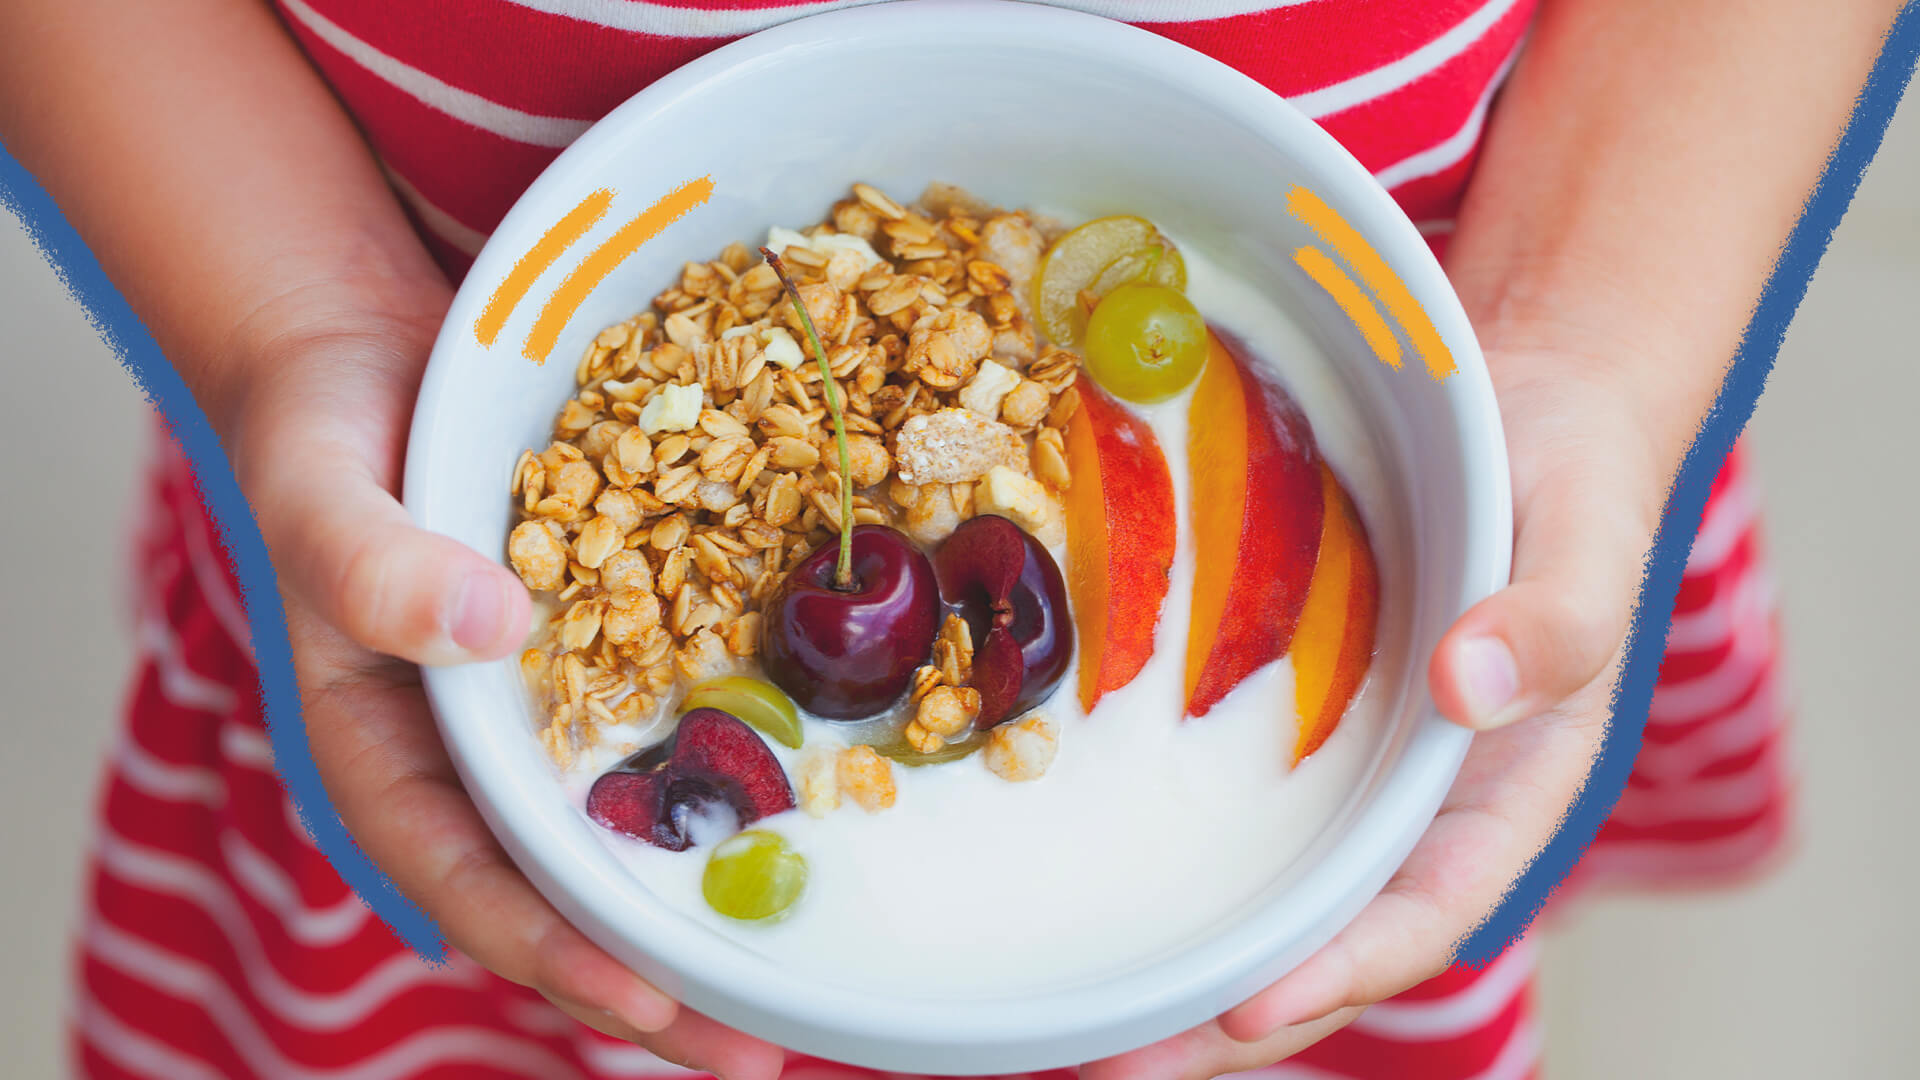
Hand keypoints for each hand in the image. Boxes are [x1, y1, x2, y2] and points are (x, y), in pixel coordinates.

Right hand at [227, 278, 784, 1079]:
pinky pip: (663, 736)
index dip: (552, 948)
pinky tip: (809, 817)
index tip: (647, 1002)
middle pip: (562, 893)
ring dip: (704, 907)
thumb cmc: (322, 432)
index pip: (467, 877)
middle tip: (762, 1052)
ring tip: (803, 976)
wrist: (372, 355)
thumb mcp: (320, 488)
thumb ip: (373, 563)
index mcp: (388, 749)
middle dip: (655, 980)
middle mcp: (472, 756)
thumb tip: (489, 635)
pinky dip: (724, 784)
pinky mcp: (603, 659)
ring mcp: (543, 716)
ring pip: (623, 836)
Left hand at [1081, 355, 1662, 1078]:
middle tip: (1109, 1071)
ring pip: (1269, 885)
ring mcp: (1352, 758)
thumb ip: (1557, 614)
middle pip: (1325, 931)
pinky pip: (1233, 794)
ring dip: (1179, 960)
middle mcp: (1422, 792)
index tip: (1246, 1011)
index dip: (1344, 968)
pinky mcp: (1294, 707)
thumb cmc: (1571, 467)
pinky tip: (1083, 877)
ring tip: (1072, 1025)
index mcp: (1509, 779)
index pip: (1427, 905)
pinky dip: (1171, 848)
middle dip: (1226, 1016)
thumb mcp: (1588, 524)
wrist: (1528, 394)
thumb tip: (1469, 688)